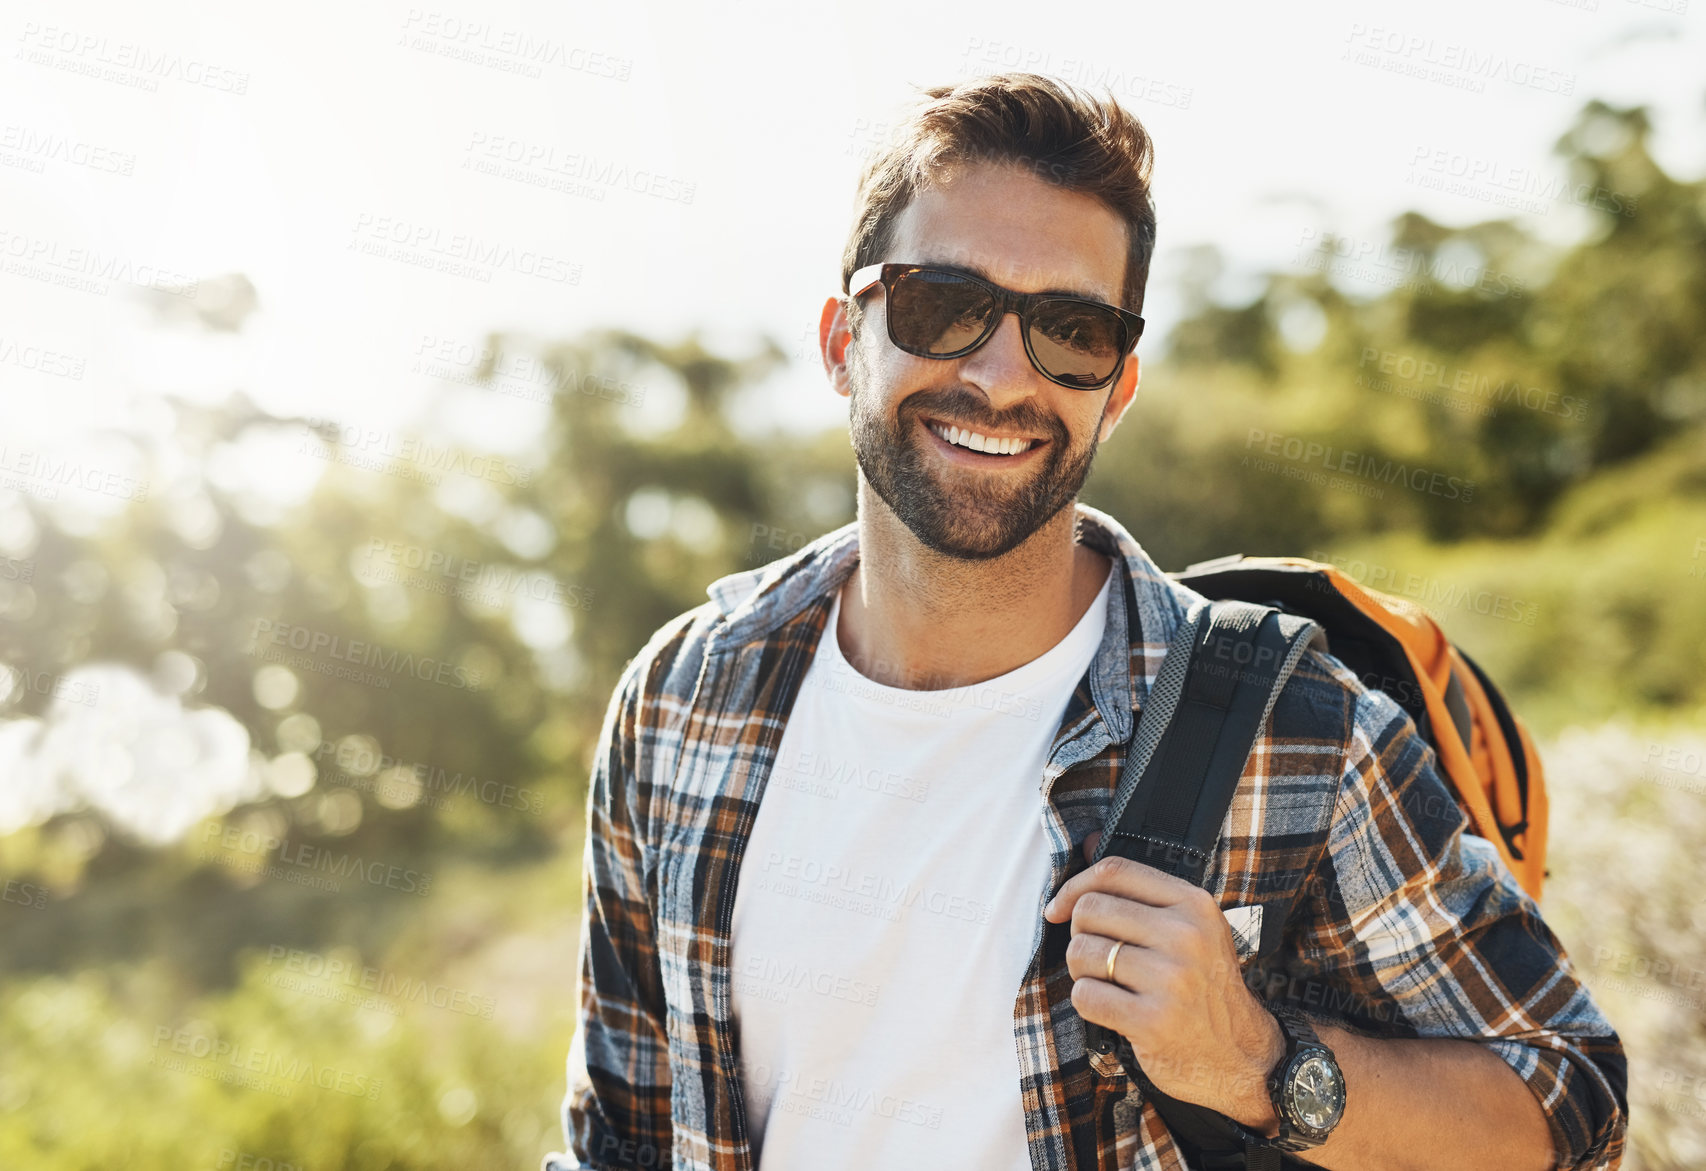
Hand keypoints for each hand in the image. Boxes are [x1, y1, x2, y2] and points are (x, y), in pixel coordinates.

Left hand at [1042, 833, 1283, 1132]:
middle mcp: (1185, 936)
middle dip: (1080, 936)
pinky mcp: (1153, 1021)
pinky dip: (1088, 1003)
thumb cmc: (1203, 987)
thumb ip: (1139, 888)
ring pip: (1081, 953)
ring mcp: (1171, 978)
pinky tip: (1113, 1010)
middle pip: (1089, 910)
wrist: (1243, 1057)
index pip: (1114, 870)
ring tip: (1109, 984)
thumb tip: (1086, 841)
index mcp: (1194, 904)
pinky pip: (1085, 996)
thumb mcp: (1189, 928)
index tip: (1058, 909)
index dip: (1074, 886)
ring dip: (1083, 972)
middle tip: (1099, 959)